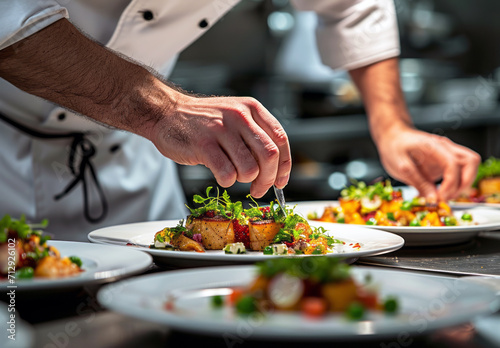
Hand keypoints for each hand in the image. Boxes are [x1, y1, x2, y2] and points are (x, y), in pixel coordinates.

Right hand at [150, 93, 290, 197]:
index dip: (284, 166)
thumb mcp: (235, 116)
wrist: (167, 112)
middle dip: (268, 179)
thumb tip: (275, 169)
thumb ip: (255, 135)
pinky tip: (220, 175)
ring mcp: (221, 130)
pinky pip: (227, 174)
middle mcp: (239, 116)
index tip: (280, 181)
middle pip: (269, 156)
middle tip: (259, 189)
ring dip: (245, 180)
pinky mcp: (203, 145)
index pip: (280, 139)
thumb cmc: (204, 121)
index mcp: (251, 109)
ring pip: (250, 168)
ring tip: (234, 176)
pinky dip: (227, 181)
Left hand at [376, 125, 480, 200]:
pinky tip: (440, 193)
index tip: (440, 197)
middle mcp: (445, 148)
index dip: (450, 184)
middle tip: (446, 197)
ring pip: (471, 166)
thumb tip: (433, 199)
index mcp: (434, 146)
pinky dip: (456, 184)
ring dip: (463, 184)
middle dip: (463, 184)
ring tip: (445, 196)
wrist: (393, 136)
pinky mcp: (446, 162)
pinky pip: (461, 171)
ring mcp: (448, 154)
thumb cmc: (394, 146)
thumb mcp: (400, 166)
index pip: (453, 164)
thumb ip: (418, 182)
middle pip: (471, 162)